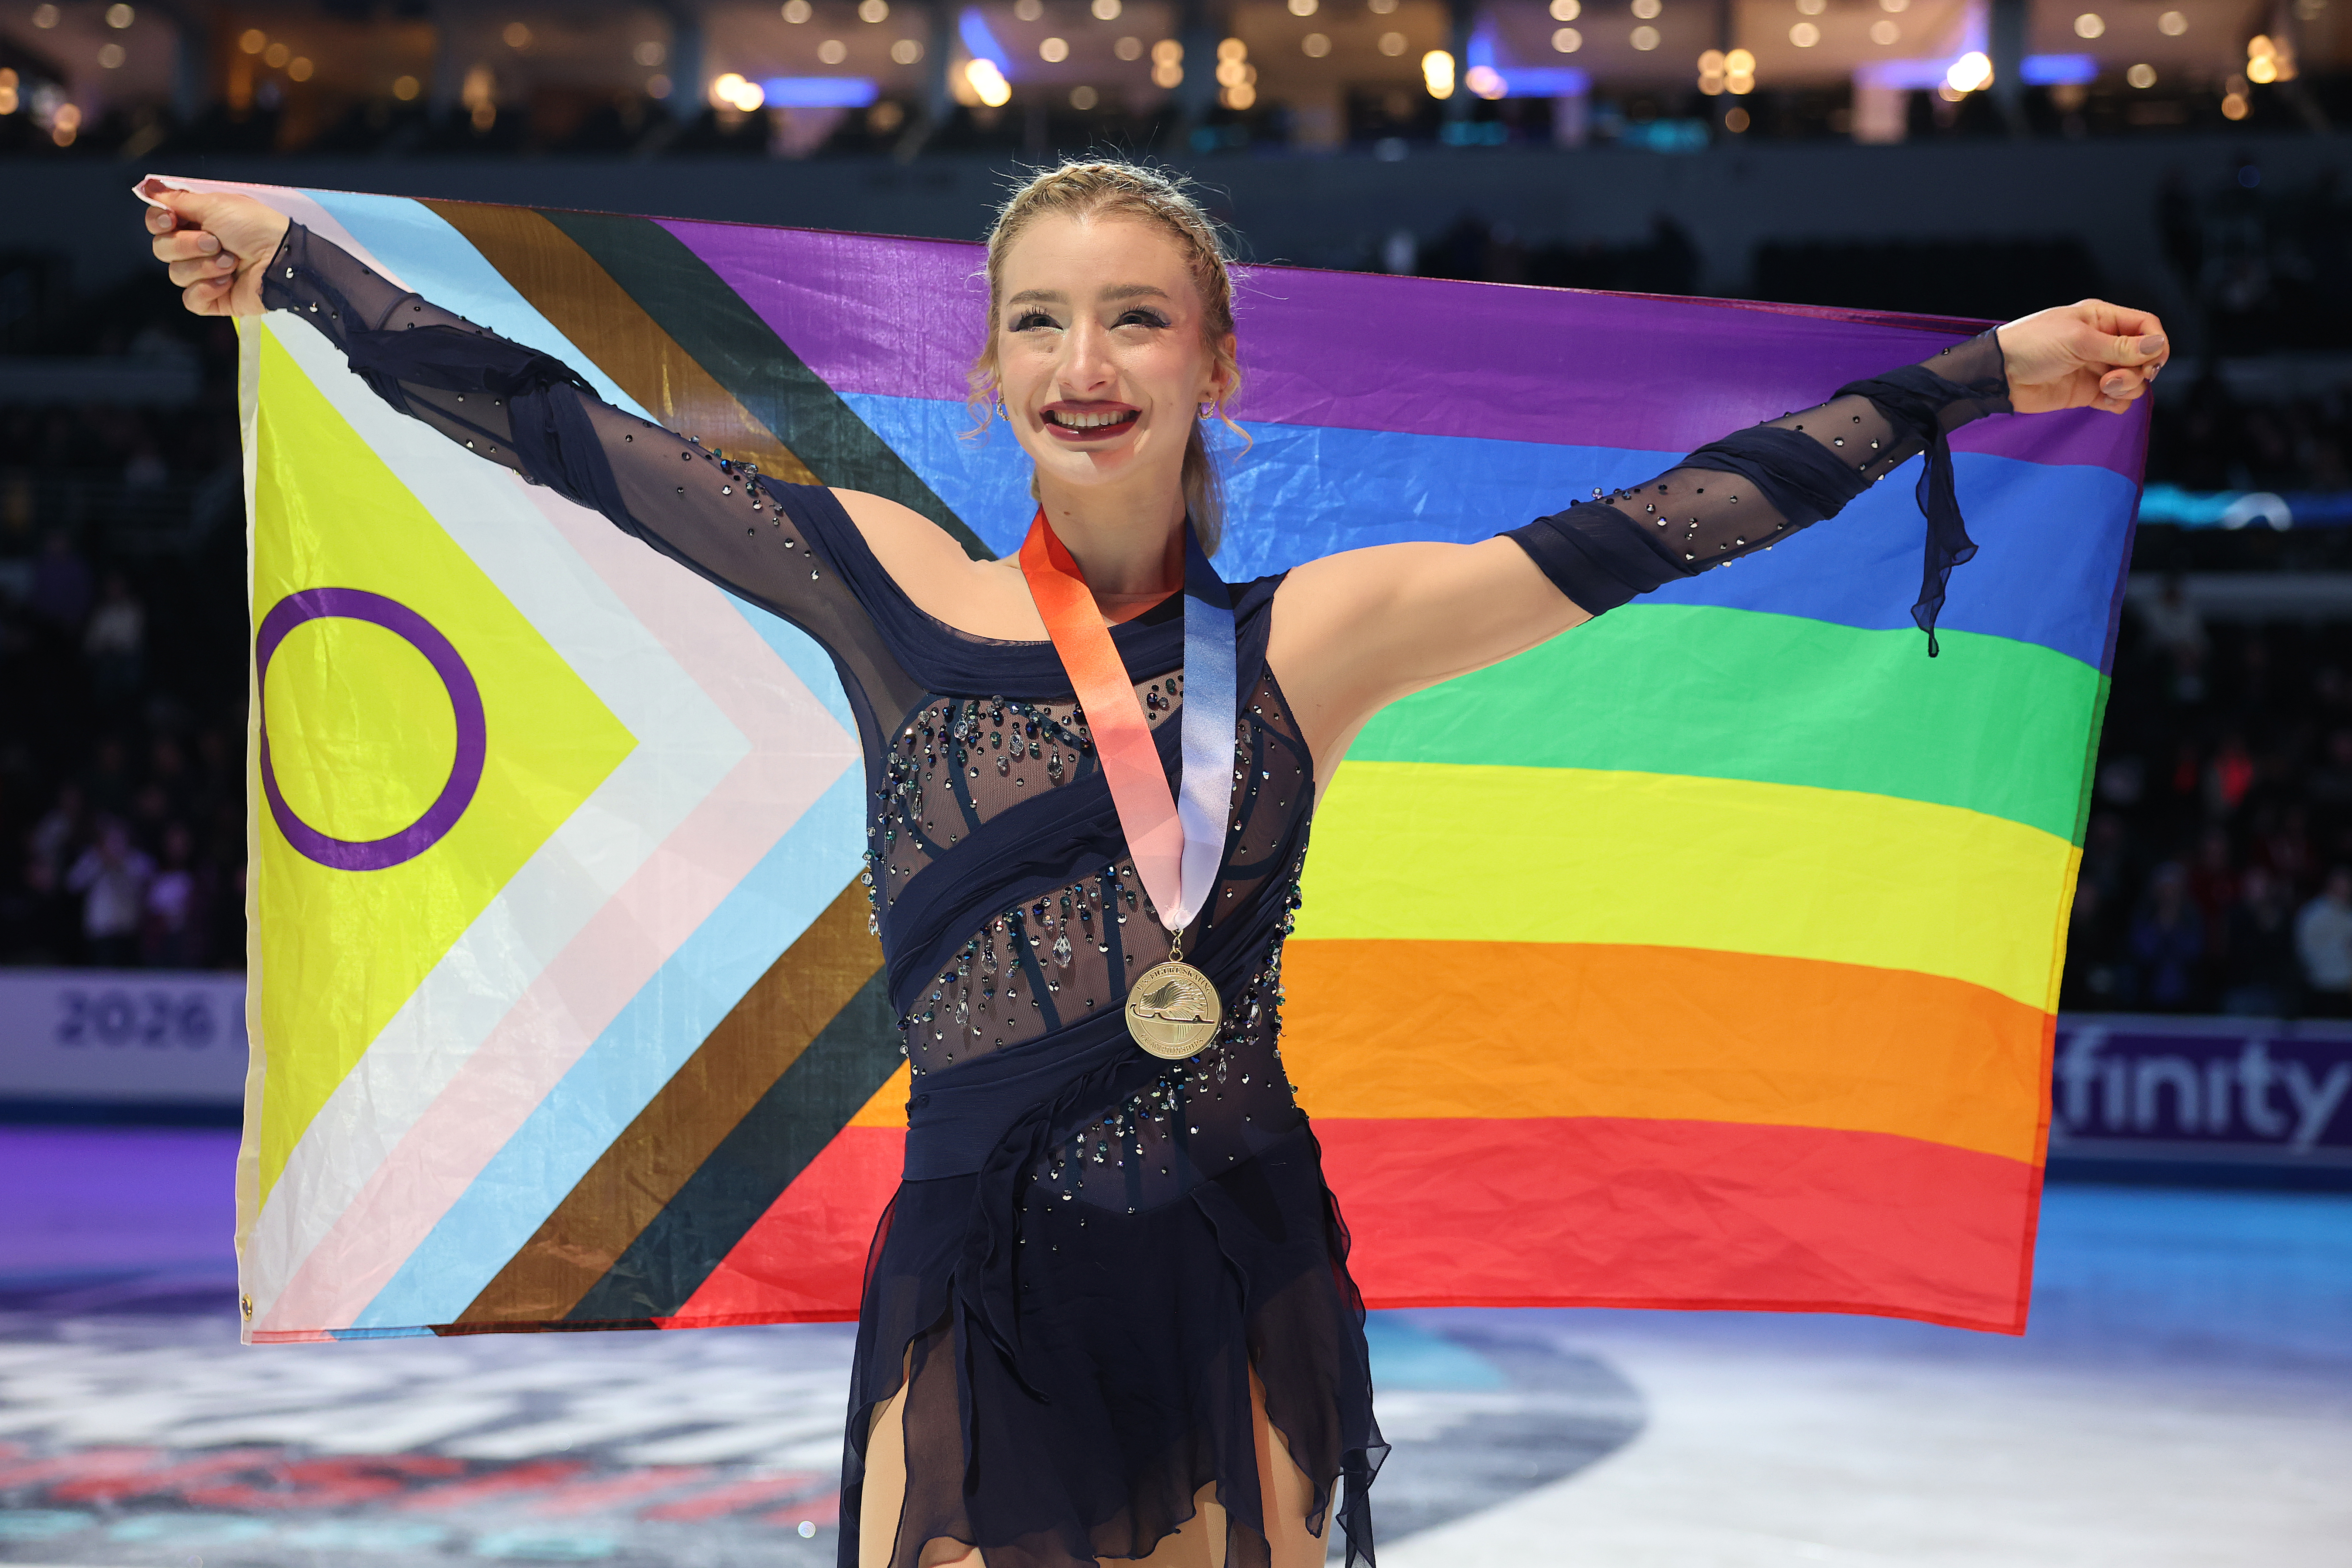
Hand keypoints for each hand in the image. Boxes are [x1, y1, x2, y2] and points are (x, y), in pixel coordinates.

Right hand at [141, 181, 290, 318]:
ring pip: (176, 274)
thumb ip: (180, 199)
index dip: (158, 222)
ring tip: (231, 262)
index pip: (157, 223)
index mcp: (196, 221)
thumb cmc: (257, 228)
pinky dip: (206, 290)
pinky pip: (191, 300)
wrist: (282, 260)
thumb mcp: (217, 203)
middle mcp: (197, 247)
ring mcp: (205, 274)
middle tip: (216, 242)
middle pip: (161, 248)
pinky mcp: (215, 298)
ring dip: (204, 266)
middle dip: (186, 245)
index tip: (170, 220)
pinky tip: (227, 283)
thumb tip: (151, 188)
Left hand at [1995, 300, 2168, 414]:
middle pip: (2144, 357)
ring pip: (2134, 380)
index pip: (2147, 326)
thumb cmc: (2031, 345)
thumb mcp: (2078, 340)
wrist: (1999, 375)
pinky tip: (2103, 401)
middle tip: (2115, 378)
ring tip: (2103, 388)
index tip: (2151, 362)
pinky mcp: (2088, 392)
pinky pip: (2118, 400)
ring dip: (2127, 387)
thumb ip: (2119, 346)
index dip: (2156, 343)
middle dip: (2139, 370)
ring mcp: (2097, 368)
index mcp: (2102, 319)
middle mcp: (2103, 342)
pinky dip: (2118, 403)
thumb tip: (2157, 345)